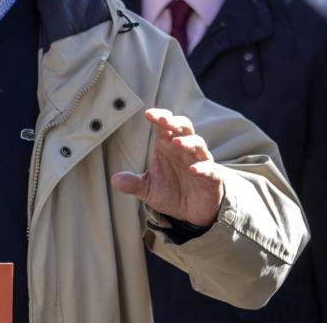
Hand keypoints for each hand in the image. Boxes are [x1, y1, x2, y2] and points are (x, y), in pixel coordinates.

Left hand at [110, 108, 223, 226]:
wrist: (193, 213)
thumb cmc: (171, 192)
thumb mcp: (149, 189)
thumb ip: (133, 183)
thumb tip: (115, 180)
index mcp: (168, 147)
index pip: (165, 126)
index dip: (159, 117)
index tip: (148, 114)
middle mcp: (185, 151)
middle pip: (184, 128)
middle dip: (175, 122)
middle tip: (164, 120)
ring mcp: (200, 162)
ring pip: (198, 144)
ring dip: (188, 142)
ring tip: (177, 143)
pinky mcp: (212, 178)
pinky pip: (210, 169)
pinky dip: (203, 168)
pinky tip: (193, 170)